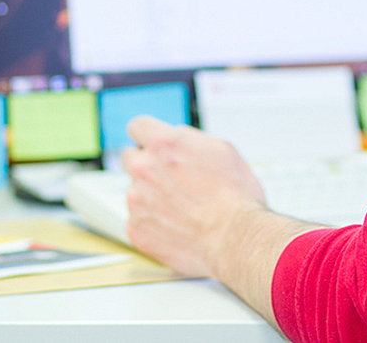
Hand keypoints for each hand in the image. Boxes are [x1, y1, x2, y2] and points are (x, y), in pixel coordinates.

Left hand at [120, 115, 269, 277]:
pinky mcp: (135, 228)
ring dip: (151, 196)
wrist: (235, 240)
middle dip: (147, 165)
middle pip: (130, 158)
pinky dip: (152, 223)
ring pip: (135, 191)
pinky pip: (137, 219)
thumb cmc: (236, 197)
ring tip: (182, 209)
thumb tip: (176, 137)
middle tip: (170, 180)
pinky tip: (176, 227)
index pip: (137, 126)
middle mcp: (143, 169)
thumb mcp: (222, 150)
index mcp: (163, 145)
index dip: (147, 136)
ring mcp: (136, 199)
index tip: (152, 145)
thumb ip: (190, 138)